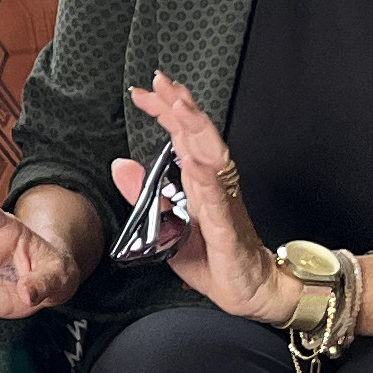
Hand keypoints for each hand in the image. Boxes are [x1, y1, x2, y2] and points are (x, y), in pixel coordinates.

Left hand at [123, 74, 290, 325]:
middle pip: (198, 136)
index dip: (166, 110)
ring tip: (178, 106)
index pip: (182, 136)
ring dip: (195, 129)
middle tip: (160, 81)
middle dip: (180, 106)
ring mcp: (224, 203)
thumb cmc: (215, 260)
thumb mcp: (167, 227)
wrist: (252, 290)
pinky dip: (207, 179)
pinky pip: (218, 200)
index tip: (145, 90)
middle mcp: (215, 185)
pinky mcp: (228, 229)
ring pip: (211, 157)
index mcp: (200, 182)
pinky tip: (195, 163)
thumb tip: (120, 164)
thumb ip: (147, 195)